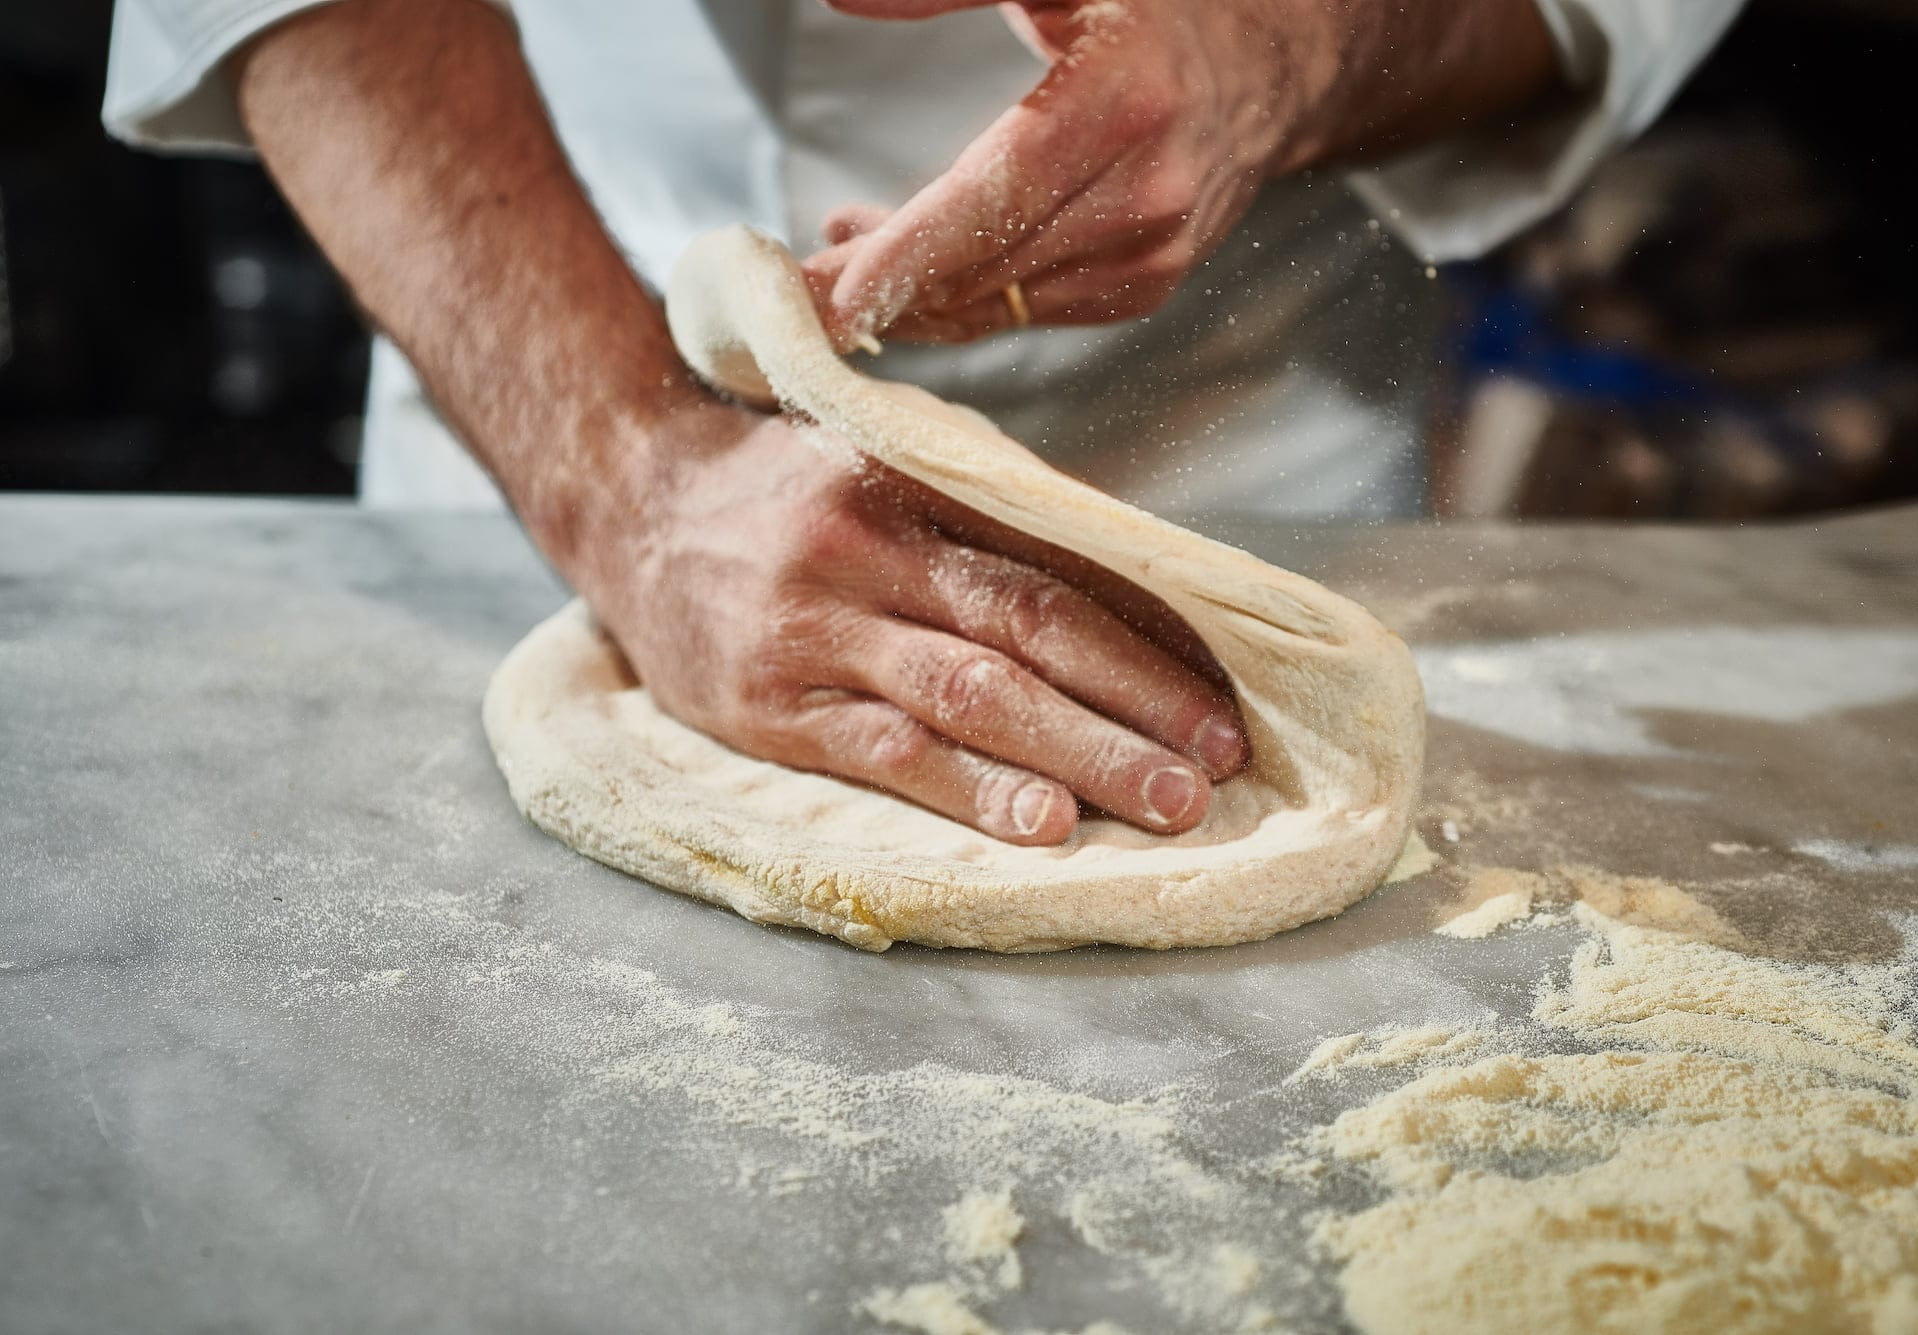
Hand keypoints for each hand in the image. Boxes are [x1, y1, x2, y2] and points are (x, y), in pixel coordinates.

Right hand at [578, 405, 1249, 845]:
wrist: (630, 503)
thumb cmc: (787, 492)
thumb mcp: (886, 460)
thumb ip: (989, 514)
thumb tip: (1130, 587)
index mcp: (915, 479)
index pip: (1052, 558)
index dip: (1147, 624)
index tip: (1228, 684)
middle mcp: (868, 548)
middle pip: (1026, 625)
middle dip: (1136, 697)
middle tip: (1219, 759)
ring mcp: (814, 630)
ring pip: (967, 693)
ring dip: (1076, 752)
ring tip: (1162, 801)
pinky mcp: (766, 707)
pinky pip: (881, 751)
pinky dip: (964, 789)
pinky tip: (1033, 825)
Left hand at [806, 0, 1556, 343]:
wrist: (1274, 61)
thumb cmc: (1156, 6)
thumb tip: (845, 0)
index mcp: (1121, 103)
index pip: (984, 206)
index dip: (897, 257)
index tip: (819, 286)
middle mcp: (1146, 194)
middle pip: (978, 272)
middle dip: (874, 289)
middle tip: (790, 284)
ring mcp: (1153, 252)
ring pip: (996, 305)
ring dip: (908, 293)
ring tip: (842, 251)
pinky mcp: (1148, 286)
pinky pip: (1028, 313)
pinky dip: (961, 299)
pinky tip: (917, 266)